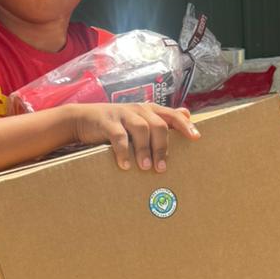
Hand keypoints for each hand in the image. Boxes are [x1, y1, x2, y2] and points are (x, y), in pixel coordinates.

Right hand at [68, 103, 199, 172]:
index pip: (172, 115)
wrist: (83, 119)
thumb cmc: (117, 124)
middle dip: (162, 147)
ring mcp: (122, 114)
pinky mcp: (107, 121)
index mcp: (149, 110)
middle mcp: (139, 109)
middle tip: (161, 168)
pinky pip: (118, 136)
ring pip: (141, 129)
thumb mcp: (139, 119)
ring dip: (145, 150)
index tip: (196, 138)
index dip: (184, 125)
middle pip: (158, 125)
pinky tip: (125, 165)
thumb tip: (187, 113)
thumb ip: (162, 118)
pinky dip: (123, 151)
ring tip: (146, 168)